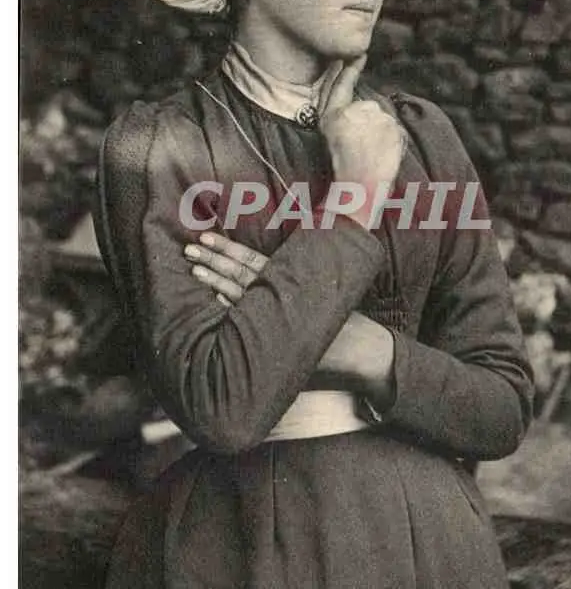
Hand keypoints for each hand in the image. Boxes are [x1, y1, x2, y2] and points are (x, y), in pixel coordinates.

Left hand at [184, 237, 394, 405]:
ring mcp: (279, 316)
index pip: (252, 259)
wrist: (361, 350)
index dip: (227, 248)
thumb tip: (266, 257)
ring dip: (216, 281)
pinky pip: (250, 322)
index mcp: (290, 278)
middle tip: (190, 249)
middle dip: (214, 261)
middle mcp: (283, 295)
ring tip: (195, 270)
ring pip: (241, 294)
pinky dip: (232, 309)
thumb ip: (293, 273)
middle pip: (241, 273)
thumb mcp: (319, 286)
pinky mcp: (280, 336)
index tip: (205, 238)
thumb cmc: (340, 317)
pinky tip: (214, 301)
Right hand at [319, 55, 406, 199]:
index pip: (340, 87)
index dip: (348, 71)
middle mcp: (352, 112)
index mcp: (331, 117)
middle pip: (367, 107)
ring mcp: (374, 119)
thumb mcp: (329, 140)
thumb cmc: (342, 171)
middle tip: (363, 148)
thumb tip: (360, 103)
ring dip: (381, 134)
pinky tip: (383, 156)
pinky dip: (393, 142)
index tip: (358, 57)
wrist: (359, 190)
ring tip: (372, 156)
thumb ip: (341, 117)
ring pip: (382, 120)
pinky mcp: (392, 127)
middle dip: (368, 124)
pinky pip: (395, 131)